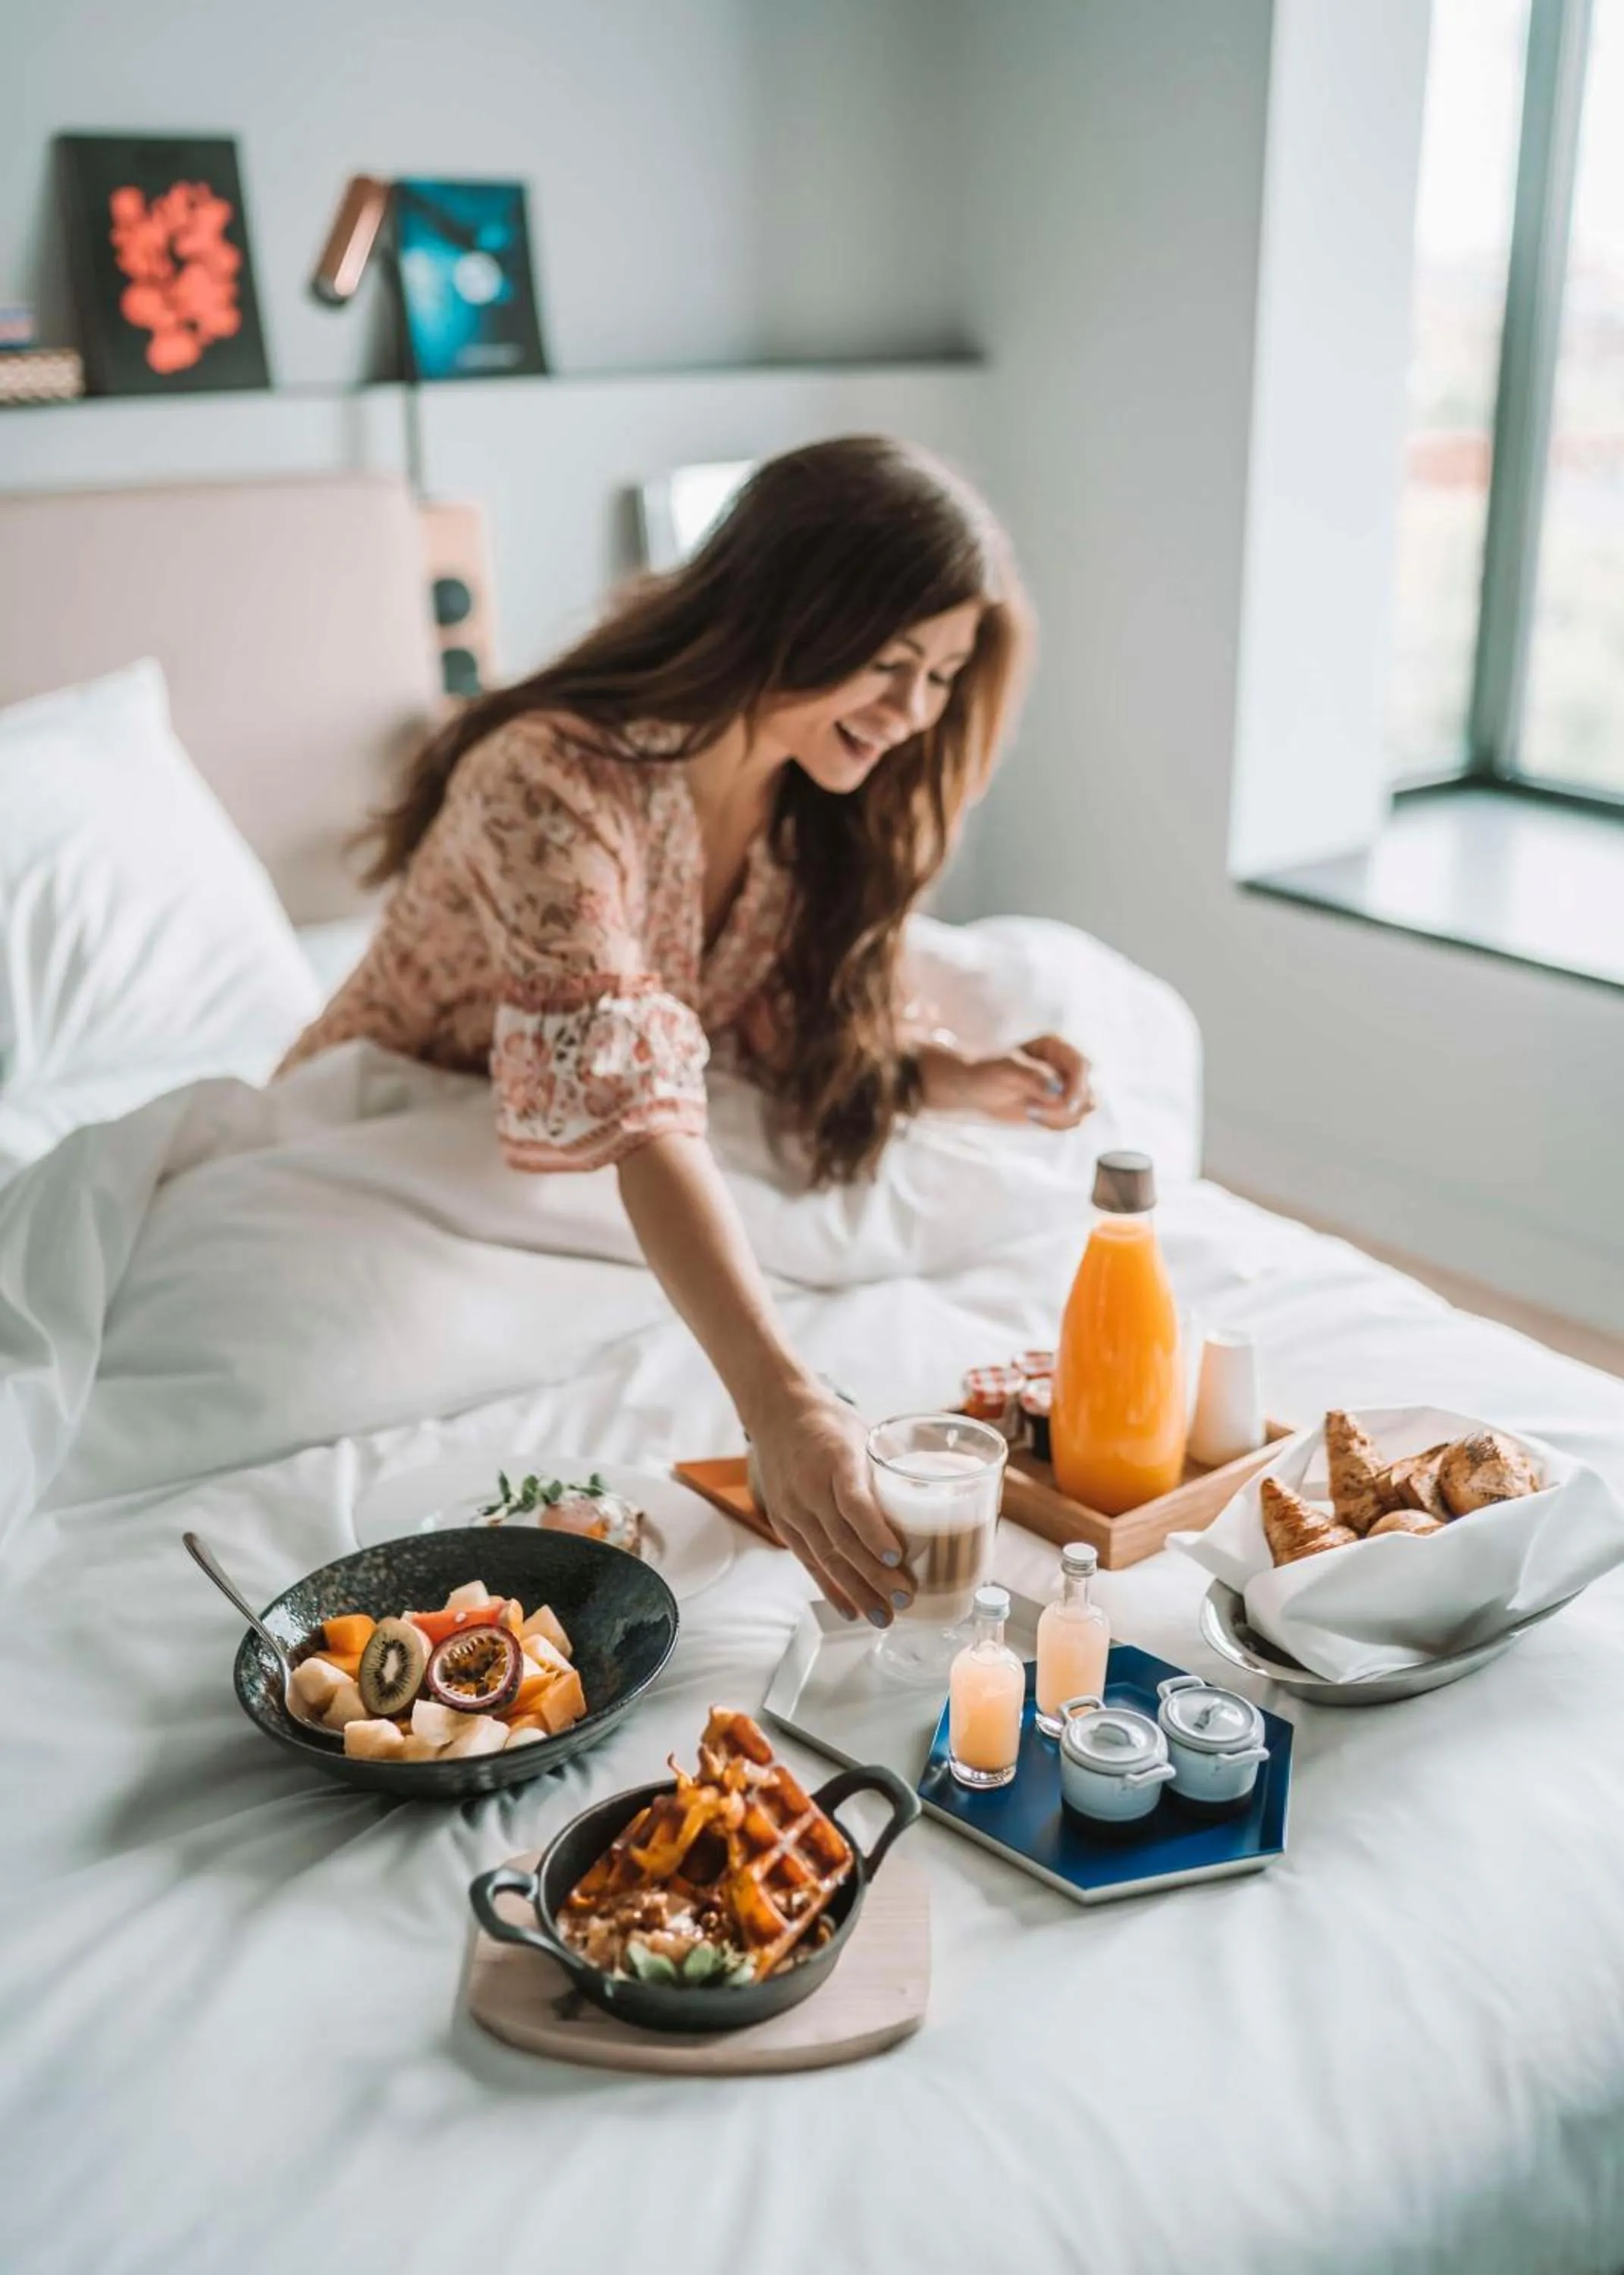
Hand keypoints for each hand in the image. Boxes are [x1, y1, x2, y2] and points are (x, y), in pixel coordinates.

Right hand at [746, 1387, 909, 1625]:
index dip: (874, 1532)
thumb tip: (941, 1497)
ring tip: (883, 1617)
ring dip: (856, 1591)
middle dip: (873, 1575)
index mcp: (836, 1458)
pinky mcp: (784, 1523)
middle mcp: (809, 1486)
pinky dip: (831, 1588)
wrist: (777, 1413)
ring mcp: (793, 1507)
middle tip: (904, 1598)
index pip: (853, 1500)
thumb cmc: (831, 1423)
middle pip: (842, 1538)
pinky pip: (809, 1561)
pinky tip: (851, 1610)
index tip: (896, 1558)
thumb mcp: (865, 1433)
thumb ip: (891, 1468)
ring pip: (827, 1556)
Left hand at [918, 1032, 1093, 1128]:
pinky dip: (1056, 1124)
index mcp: (1054, 1046)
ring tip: (1031, 1112)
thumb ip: (1032, 1078)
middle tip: (1034, 1112)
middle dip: (1068, 1106)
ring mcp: (1064, 1086)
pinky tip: (1032, 1117)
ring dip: (1061, 1117)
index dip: (1077, 1087)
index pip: (1080, 1065)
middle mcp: (1064, 1065)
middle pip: (1088, 1089)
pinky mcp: (1058, 1105)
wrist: (971, 1089)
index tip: (1064, 1105)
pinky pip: (1072, 1120)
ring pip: (1084, 1108)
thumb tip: (1057, 1092)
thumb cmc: (983, 1072)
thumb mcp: (1004, 1072)